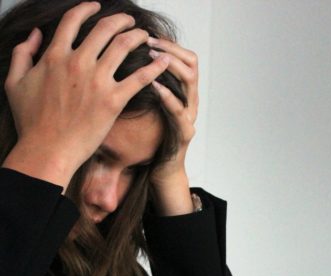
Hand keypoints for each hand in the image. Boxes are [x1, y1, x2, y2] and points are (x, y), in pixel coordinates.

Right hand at [3, 1, 169, 189]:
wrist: (48, 150)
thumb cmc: (31, 122)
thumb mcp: (15, 82)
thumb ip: (22, 54)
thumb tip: (34, 35)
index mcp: (55, 55)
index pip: (73, 20)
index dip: (87, 9)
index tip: (97, 6)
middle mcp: (78, 62)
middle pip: (104, 28)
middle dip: (121, 20)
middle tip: (130, 21)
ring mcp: (97, 81)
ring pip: (123, 46)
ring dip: (137, 36)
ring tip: (146, 36)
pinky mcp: (113, 101)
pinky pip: (139, 78)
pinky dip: (154, 67)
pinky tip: (164, 61)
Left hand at [147, 37, 198, 215]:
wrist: (161, 170)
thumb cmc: (152, 138)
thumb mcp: (148, 106)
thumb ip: (144, 85)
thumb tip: (124, 61)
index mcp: (182, 92)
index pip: (185, 57)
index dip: (169, 44)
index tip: (149, 36)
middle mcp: (190, 101)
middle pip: (191, 63)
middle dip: (170, 49)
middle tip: (149, 42)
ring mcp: (190, 116)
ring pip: (190, 82)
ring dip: (171, 66)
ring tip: (152, 58)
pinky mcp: (185, 133)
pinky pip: (179, 111)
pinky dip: (167, 96)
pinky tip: (154, 86)